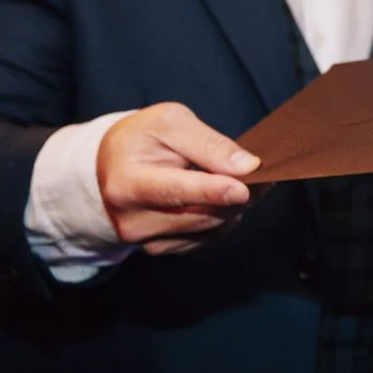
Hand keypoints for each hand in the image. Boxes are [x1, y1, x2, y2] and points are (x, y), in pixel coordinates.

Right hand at [94, 102, 264, 254]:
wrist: (109, 168)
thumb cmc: (139, 139)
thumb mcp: (168, 123)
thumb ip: (208, 143)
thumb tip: (246, 166)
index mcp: (128, 184)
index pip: (176, 192)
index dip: (212, 192)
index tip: (243, 189)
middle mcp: (133, 221)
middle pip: (201, 214)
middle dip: (237, 196)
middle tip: (263, 176)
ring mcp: (147, 241)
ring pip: (210, 229)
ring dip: (234, 207)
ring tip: (243, 181)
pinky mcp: (161, 249)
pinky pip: (206, 238)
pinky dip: (222, 218)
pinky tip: (222, 198)